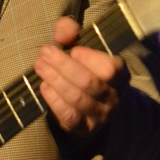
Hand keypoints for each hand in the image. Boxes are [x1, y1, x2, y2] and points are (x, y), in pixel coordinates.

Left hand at [33, 16, 127, 137]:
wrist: (90, 103)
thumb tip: (62, 35)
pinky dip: (54, 100)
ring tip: (39, 66)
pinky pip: (68, 115)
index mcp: (120, 74)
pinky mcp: (84, 128)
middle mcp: (113, 96)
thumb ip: (70, 31)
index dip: (89, 57)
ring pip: (76, 98)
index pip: (110, 68)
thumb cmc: (84, 66)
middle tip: (44, 53)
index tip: (72, 49)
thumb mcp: (79, 43)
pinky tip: (44, 86)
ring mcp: (100, 115)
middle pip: (88, 82)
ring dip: (54, 80)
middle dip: (62, 65)